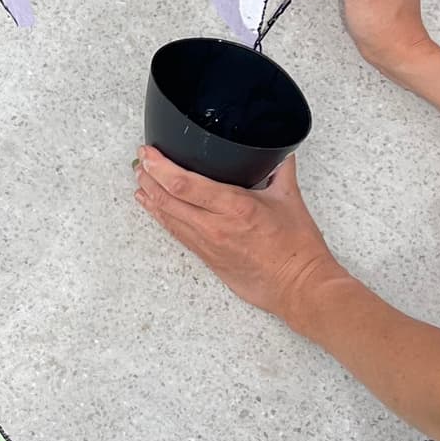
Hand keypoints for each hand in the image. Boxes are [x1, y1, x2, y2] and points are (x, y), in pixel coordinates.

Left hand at [134, 150, 343, 319]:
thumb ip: (281, 172)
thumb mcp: (291, 200)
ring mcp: (208, 244)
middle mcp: (215, 226)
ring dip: (151, 197)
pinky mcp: (207, 258)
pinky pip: (177, 233)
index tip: (149, 153)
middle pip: (168, 199)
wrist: (299, 287)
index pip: (184, 183)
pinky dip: (162, 217)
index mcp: (234, 206)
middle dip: (149, 178)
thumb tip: (280, 154)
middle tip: (140, 162)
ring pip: (168, 217)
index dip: (160, 167)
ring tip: (140, 181)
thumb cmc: (298, 249)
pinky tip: (154, 208)